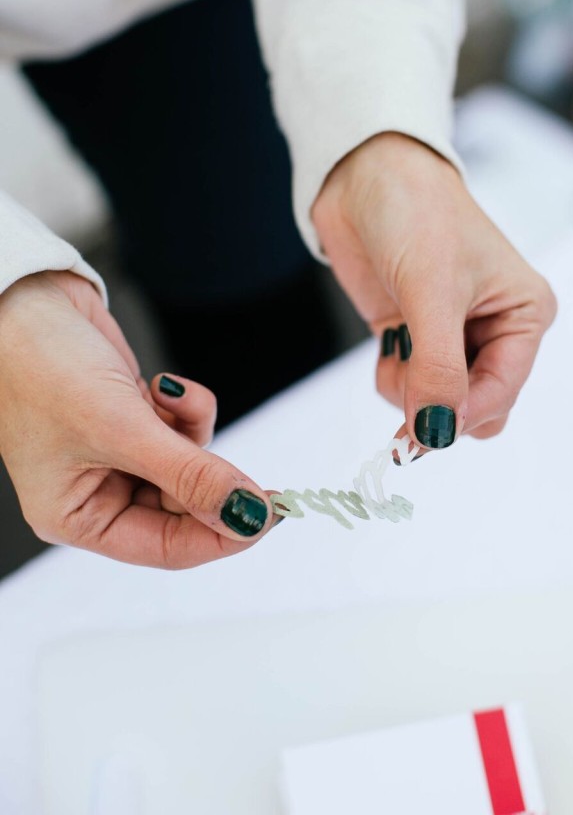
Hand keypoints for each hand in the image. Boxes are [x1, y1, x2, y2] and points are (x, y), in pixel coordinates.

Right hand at [0, 271, 276, 567]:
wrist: (26, 300)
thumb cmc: (43, 369)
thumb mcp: (122, 430)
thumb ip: (190, 475)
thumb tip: (247, 515)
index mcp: (79, 517)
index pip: (167, 548)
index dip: (222, 536)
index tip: (271, 518)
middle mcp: (98, 492)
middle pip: (184, 509)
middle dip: (215, 483)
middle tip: (267, 484)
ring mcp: (118, 453)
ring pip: (190, 464)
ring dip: (195, 432)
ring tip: (170, 399)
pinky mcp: (134, 417)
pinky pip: (183, 428)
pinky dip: (187, 407)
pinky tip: (161, 383)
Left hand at [312, 133, 556, 448]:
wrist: (364, 174)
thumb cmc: (416, 214)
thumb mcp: (433, 292)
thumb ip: (438, 368)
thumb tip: (435, 433)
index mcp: (525, 315)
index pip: (503, 393)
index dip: (461, 414)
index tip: (422, 429)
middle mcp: (496, 331)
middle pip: (476, 408)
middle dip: (439, 407)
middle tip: (407, 390)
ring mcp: (452, 336)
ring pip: (439, 404)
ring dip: (411, 391)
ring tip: (397, 346)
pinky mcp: (414, 335)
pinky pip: (410, 387)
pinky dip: (393, 380)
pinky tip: (388, 345)